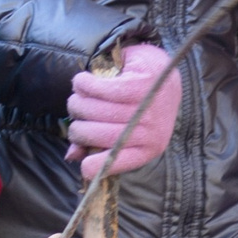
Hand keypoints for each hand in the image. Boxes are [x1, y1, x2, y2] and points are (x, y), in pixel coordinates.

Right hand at [67, 45, 182, 180]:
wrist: (166, 71)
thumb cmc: (142, 104)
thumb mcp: (127, 129)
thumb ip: (99, 143)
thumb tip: (71, 155)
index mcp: (148, 149)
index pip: (116, 163)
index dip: (95, 166)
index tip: (83, 163)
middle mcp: (149, 132)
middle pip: (93, 134)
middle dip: (76, 126)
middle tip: (77, 118)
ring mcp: (143, 109)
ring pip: (91, 110)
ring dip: (77, 102)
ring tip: (80, 97)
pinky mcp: (137, 85)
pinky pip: (96, 89)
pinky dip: (83, 84)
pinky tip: (83, 81)